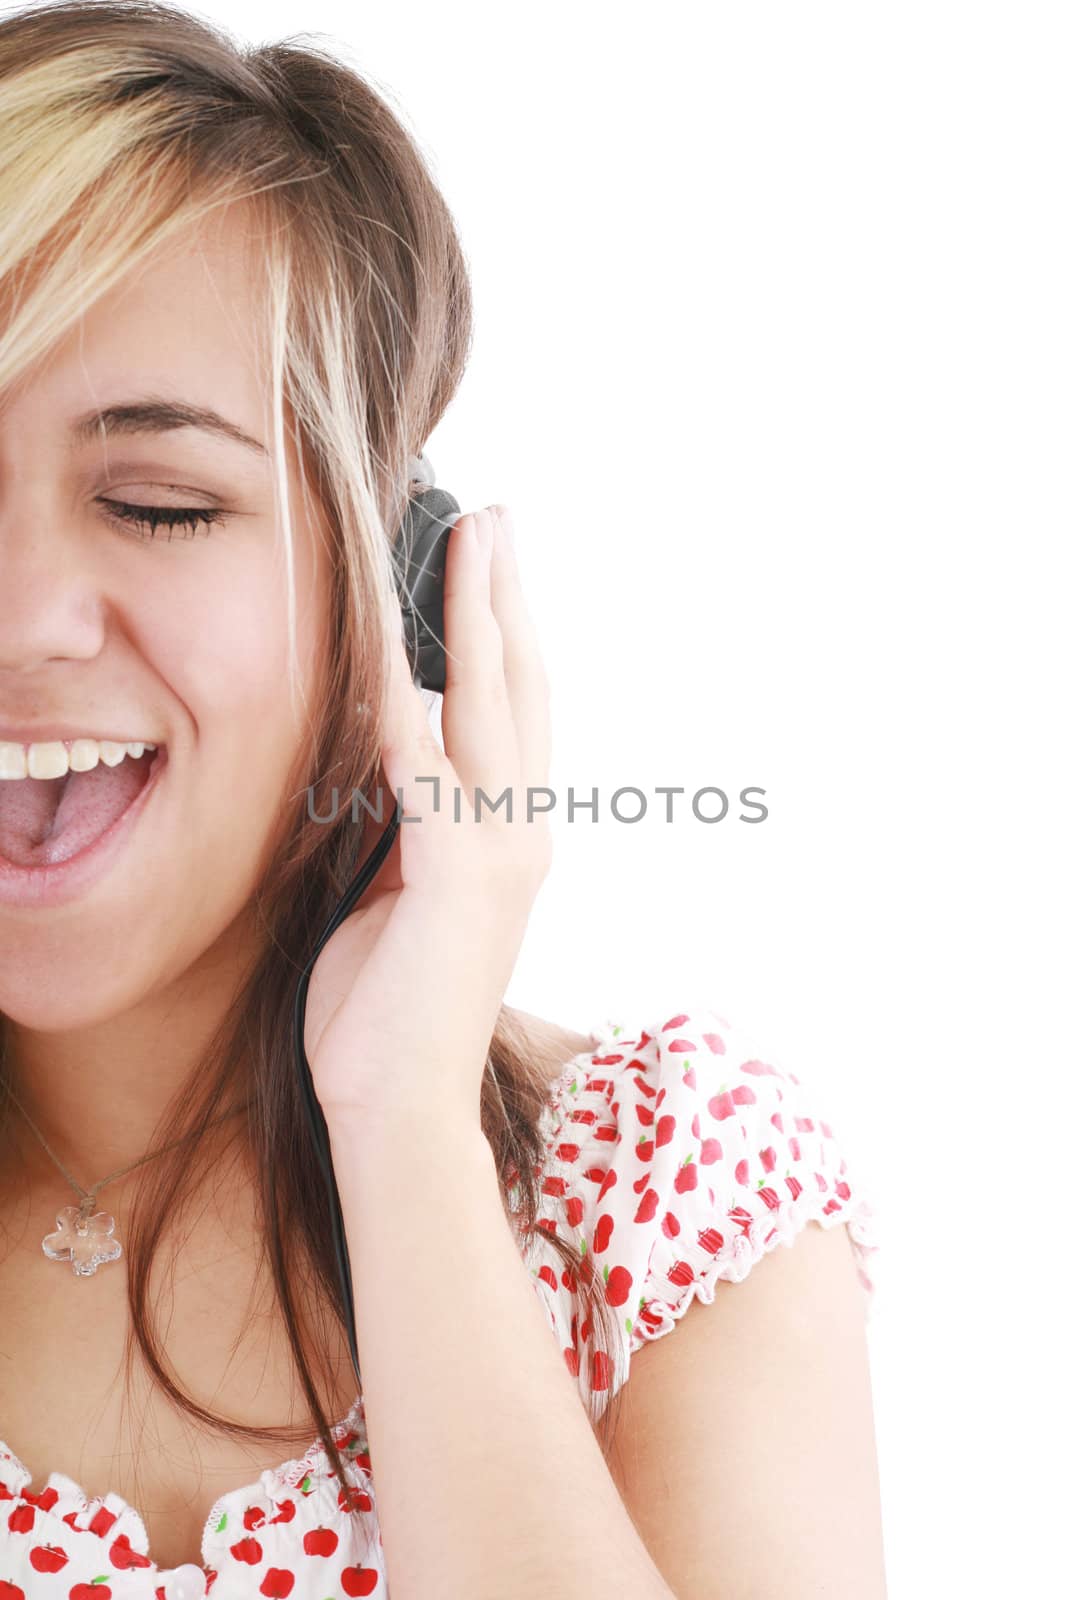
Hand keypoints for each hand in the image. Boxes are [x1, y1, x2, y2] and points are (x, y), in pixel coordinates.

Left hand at [302, 504, 551, 1132]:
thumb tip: (389, 756)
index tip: (492, 569)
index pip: (515, 715)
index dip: (506, 636)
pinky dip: (406, 696)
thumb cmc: (389, 1010)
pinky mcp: (457, 873)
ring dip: (479, 616)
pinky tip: (390, 638)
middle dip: (506, 598)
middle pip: (520, 688)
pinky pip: (425, 763)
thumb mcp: (398, 895)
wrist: (400, 1104)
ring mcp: (500, 850)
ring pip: (492, 705)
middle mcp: (523, 832)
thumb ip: (406, 824)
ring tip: (474, 542)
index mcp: (512, 838)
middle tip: (499, 521)